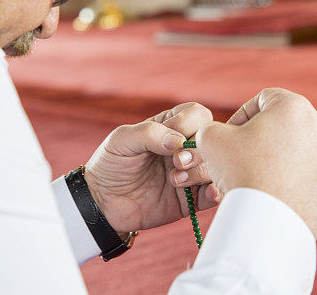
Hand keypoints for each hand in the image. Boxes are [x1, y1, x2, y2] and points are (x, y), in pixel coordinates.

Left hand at [83, 102, 220, 234]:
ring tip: (176, 180)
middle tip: (177, 162)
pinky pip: (214, 194)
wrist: (100, 202)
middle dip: (197, 151)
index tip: (172, 140)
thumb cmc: (110, 164)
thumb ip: (149, 133)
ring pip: (215, 167)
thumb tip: (178, 140)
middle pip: (211, 142)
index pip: (198, 115)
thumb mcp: (122, 140)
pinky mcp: (190, 199)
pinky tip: (206, 194)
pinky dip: (216, 193)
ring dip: (200, 172)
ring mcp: (189, 173)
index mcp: (170, 128)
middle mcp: (184, 149)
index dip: (191, 125)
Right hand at [196, 88, 316, 238]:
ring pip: (302, 152)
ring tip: (260, 180)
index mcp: (294, 106)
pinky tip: (277, 196)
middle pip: (286, 126)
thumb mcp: (211, 138)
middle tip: (244, 160)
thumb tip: (218, 134)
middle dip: (264, 140)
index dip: (242, 116)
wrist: (268, 221)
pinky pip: (314, 178)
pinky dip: (297, 184)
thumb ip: (213, 127)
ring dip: (282, 161)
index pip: (264, 100)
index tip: (231, 137)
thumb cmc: (240, 172)